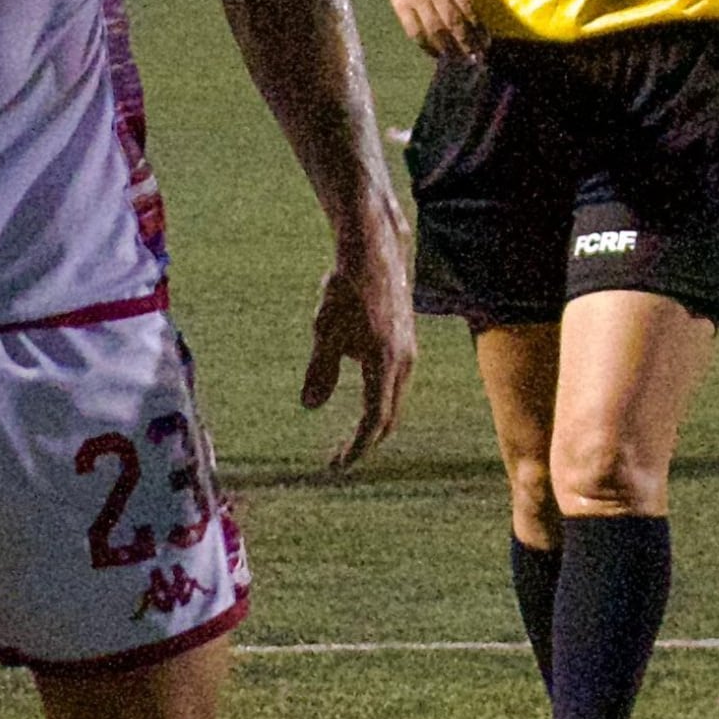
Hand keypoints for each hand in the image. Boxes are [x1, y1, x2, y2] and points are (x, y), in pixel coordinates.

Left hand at [301, 219, 413, 472]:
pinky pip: (395, 382)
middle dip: (365, 442)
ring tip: (350, 437)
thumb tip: (309, 406)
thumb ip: (320, 371)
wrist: (374, 253)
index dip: (357, 447)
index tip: (338, 465)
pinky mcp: (406, 341)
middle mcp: (404, 363)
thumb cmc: (345, 290)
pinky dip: (379, 399)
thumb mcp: (324, 330)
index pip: (374, 421)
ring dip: (374, 421)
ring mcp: (409, 352)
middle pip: (388, 416)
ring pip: (393, 399)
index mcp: (385, 365)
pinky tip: (362, 397)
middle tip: (340, 458)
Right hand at [379, 0, 489, 60]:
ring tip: (457, 59)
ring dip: (447, 48)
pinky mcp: (401, 7)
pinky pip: (415, 32)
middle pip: (452, 22)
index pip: (468, 9)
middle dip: (465, 43)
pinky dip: (426, 46)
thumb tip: (478, 25)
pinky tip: (436, 53)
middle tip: (474, 58)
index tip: (485, 44)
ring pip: (434, 30)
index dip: (477, 30)